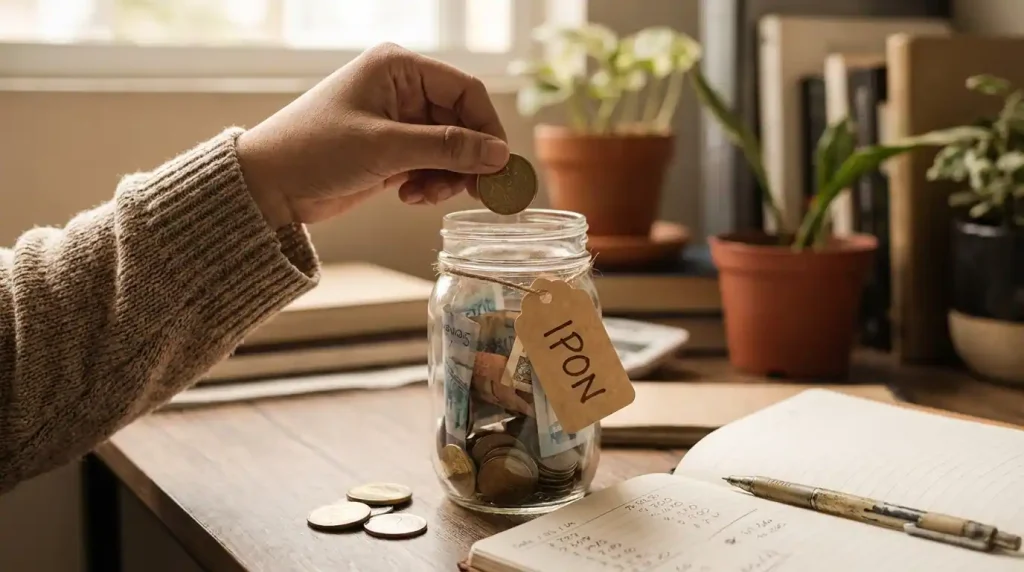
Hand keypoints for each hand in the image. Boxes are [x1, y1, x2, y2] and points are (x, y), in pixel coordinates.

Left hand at [236, 43, 509, 228]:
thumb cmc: (315, 150)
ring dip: (448, 176)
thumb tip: (499, 155)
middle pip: (463, 122)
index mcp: (400, 68)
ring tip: (425, 195)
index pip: (466, 91)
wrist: (269, 184)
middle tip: (474, 192)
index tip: (498, 167)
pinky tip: (409, 196)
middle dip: (466, 159)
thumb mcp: (386, 148)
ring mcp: (399, 120)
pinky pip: (433, 164)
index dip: (487, 129)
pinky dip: (431, 183)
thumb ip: (447, 148)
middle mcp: (403, 88)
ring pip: (451, 148)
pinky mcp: (393, 149)